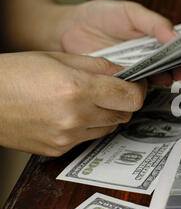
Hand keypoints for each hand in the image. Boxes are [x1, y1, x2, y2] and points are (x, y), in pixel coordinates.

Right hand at [0, 52, 145, 155]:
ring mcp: (67, 137)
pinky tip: (70, 114)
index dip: (138, 89)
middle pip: (124, 114)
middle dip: (122, 101)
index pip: (131, 97)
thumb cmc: (14, 73)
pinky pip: (88, 138)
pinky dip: (88, 126)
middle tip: (111, 90)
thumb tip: (125, 72)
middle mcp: (75, 116)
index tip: (136, 84)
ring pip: (109, 128)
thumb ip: (99, 66)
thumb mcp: (59, 58)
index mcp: (77, 88)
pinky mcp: (58, 150)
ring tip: (86, 101)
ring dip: (106, 114)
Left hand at [59, 0, 180, 85]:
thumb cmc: (98, 16)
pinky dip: (151, 86)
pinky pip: (142, 86)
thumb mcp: (130, 12)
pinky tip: (157, 82)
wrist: (66, 31)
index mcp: (156, 37)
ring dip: (173, 78)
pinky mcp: (124, 81)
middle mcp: (151, 56)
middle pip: (178, 65)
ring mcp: (139, 69)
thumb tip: (175, 36)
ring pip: (163, 77)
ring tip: (178, 76)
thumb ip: (154, 23)